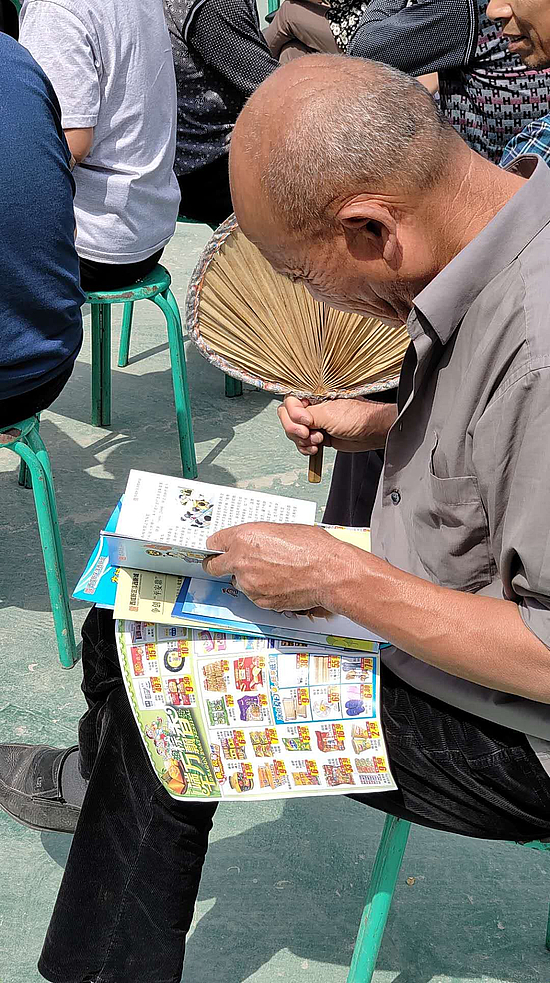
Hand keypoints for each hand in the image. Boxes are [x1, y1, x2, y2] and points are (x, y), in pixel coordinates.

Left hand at [203, 523, 341, 611]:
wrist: (329, 573)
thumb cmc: (313, 548)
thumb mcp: (281, 529)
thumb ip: (259, 536)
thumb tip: (253, 541)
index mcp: (244, 538)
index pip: (214, 542)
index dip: (217, 546)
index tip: (218, 549)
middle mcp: (240, 561)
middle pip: (214, 566)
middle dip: (218, 565)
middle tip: (225, 564)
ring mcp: (249, 584)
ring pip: (237, 582)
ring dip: (247, 578)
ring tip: (272, 572)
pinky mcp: (259, 601)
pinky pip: (254, 595)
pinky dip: (262, 590)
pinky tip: (280, 582)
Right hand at [277, 395, 395, 456]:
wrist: (371, 433)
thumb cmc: (357, 417)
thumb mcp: (328, 414)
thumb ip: (305, 415)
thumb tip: (292, 419)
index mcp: (313, 395)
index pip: (289, 401)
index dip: (293, 413)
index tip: (306, 421)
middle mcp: (312, 407)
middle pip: (287, 418)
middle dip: (295, 429)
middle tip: (308, 434)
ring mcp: (314, 422)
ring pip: (293, 433)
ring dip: (303, 441)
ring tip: (319, 440)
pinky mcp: (317, 435)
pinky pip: (301, 443)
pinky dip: (306, 448)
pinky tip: (317, 448)